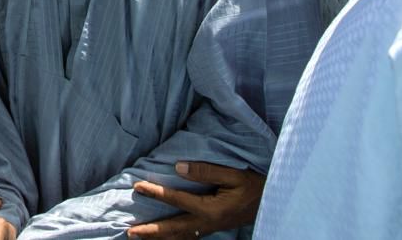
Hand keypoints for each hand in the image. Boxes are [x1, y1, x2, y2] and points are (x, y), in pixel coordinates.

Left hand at [127, 161, 265, 238]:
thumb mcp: (233, 175)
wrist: (271, 203)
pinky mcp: (211, 228)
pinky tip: (164, 236)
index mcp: (212, 209)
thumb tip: (178, 168)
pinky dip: (173, 238)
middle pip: (174, 229)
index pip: (178, 200)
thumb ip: (206, 171)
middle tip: (130, 232)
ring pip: (179, 236)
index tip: (137, 187)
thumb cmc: (253, 186)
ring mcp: (209, 228)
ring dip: (159, 237)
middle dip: (151, 231)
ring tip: (138, 237)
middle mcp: (208, 223)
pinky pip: (188, 236)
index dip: (157, 193)